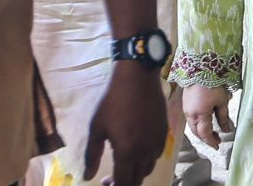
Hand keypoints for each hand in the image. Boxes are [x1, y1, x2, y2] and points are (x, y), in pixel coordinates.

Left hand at [83, 61, 167, 185]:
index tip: (104, 182)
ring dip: (136, 172)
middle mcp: (145, 151)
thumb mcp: (97, 127)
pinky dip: (147, 159)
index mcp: (127, 152)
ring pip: (149, 168)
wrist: (137, 78)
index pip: (123, 183)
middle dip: (124, 182)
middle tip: (111, 176)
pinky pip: (157, 154)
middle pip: (137, 179)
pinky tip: (138, 149)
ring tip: (124, 164)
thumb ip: (92, 155)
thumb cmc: (113, 101)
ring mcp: (157, 141)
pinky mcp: (164, 132)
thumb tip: (88, 176)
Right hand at [183, 84, 234, 149]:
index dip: (211, 141)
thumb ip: (223, 117)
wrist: (199, 68)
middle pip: (197, 132)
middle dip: (206, 138)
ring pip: (193, 126)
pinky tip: (206, 120)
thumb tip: (227, 130)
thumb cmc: (213, 83)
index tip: (218, 146)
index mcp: (200, 115)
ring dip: (202, 131)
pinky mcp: (185, 104)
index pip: (205, 134)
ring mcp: (186, 109)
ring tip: (213, 130)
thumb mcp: (222, 101)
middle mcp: (190, 114)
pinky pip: (191, 119)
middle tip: (217, 139)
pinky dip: (198, 124)